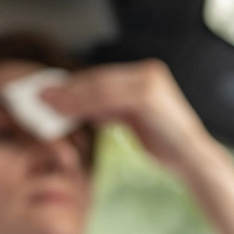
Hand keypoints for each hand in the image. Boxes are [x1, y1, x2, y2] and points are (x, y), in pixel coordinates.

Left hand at [43, 59, 217, 177]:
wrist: (193, 160)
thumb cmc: (166, 144)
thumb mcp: (133, 122)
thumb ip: (112, 109)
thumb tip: (83, 108)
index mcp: (148, 75)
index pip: (103, 77)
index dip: (75, 84)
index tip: (51, 92)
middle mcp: (149, 73)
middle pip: (98, 79)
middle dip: (67, 89)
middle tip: (40, 97)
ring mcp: (149, 82)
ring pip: (99, 88)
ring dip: (70, 96)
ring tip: (46, 105)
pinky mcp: (146, 97)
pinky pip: (106, 99)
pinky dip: (84, 105)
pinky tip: (66, 112)